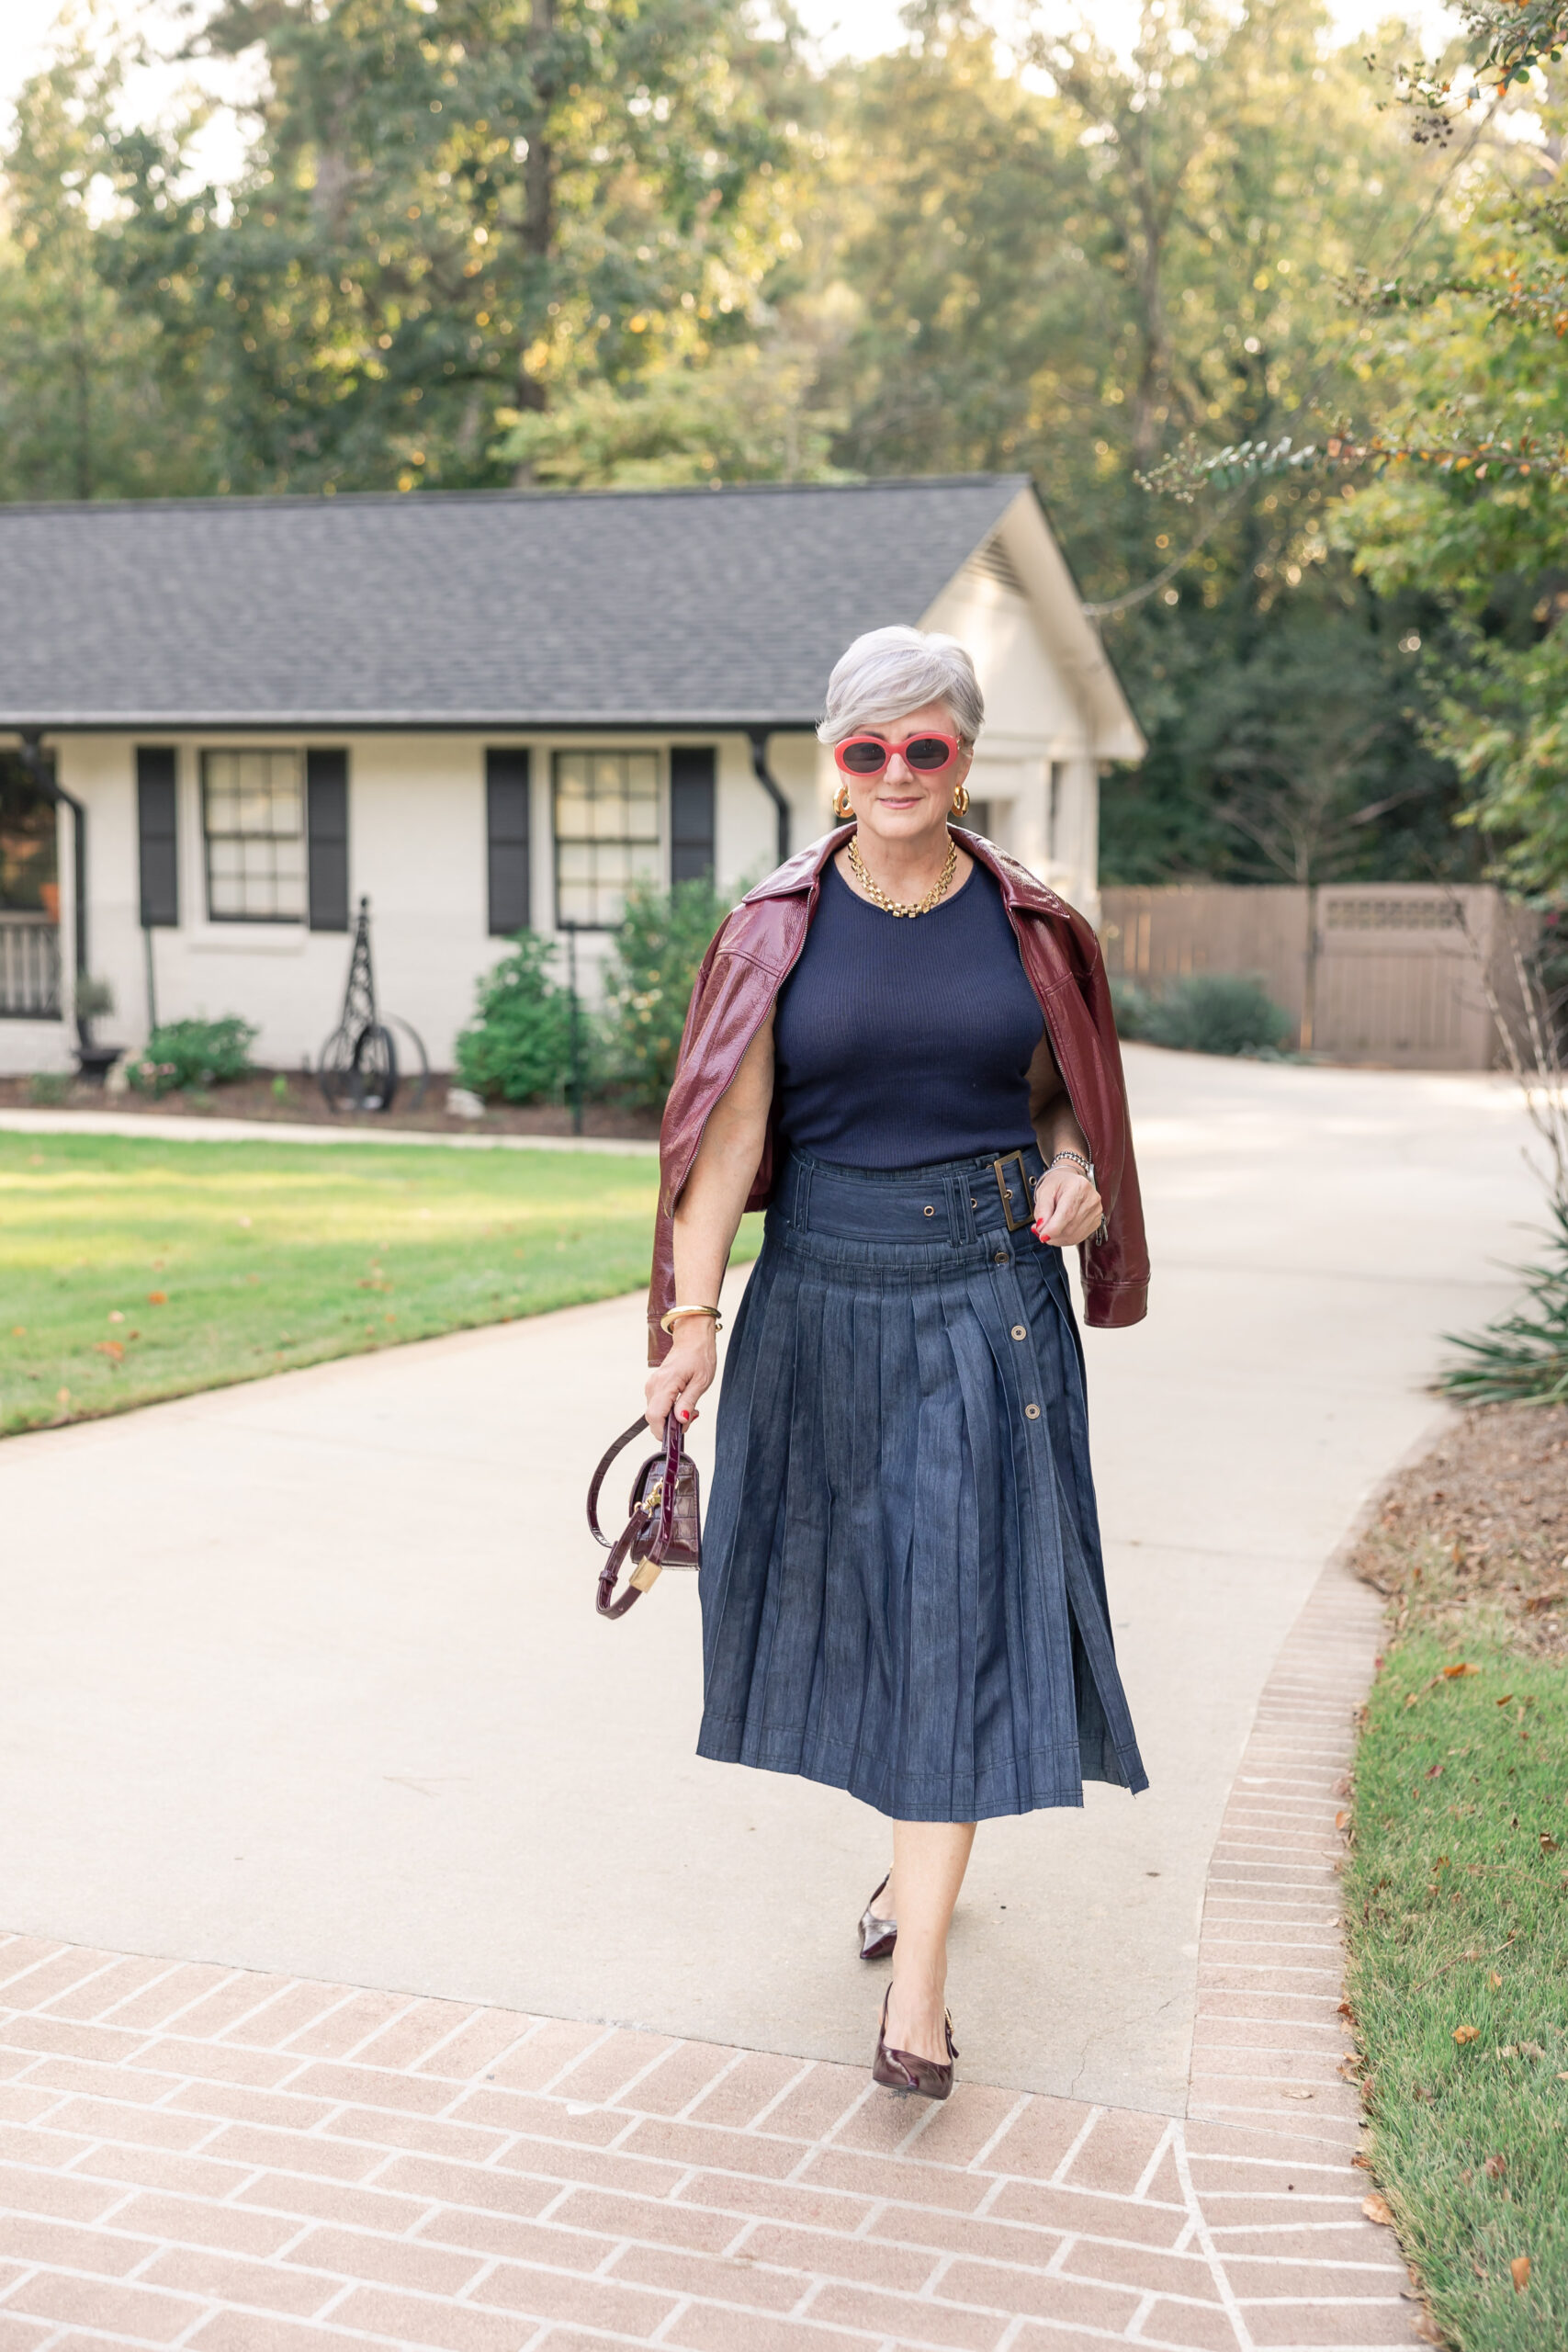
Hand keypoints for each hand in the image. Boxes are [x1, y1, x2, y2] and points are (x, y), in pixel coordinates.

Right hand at [644, 1320, 717, 1440]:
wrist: (692, 1338)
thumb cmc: (700, 1356)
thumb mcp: (701, 1381)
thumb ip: (689, 1402)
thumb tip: (680, 1420)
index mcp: (665, 1384)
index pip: (655, 1417)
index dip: (664, 1431)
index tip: (679, 1434)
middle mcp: (654, 1386)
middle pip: (653, 1418)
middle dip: (670, 1426)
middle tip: (692, 1417)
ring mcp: (652, 1385)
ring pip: (655, 1413)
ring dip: (670, 1418)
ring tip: (690, 1408)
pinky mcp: (654, 1386)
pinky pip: (657, 1405)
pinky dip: (668, 1410)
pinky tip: (682, 1404)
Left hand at [1032, 1165, 1102, 1248]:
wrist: (1070, 1182)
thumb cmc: (1057, 1185)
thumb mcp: (1044, 1191)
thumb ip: (1041, 1210)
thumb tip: (1042, 1228)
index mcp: (1078, 1187)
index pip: (1067, 1214)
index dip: (1053, 1229)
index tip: (1042, 1236)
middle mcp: (1091, 1199)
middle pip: (1070, 1227)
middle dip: (1053, 1234)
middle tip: (1041, 1231)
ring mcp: (1096, 1211)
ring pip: (1074, 1235)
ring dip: (1058, 1238)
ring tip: (1049, 1229)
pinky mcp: (1096, 1221)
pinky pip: (1079, 1237)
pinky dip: (1065, 1238)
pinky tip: (1059, 1231)